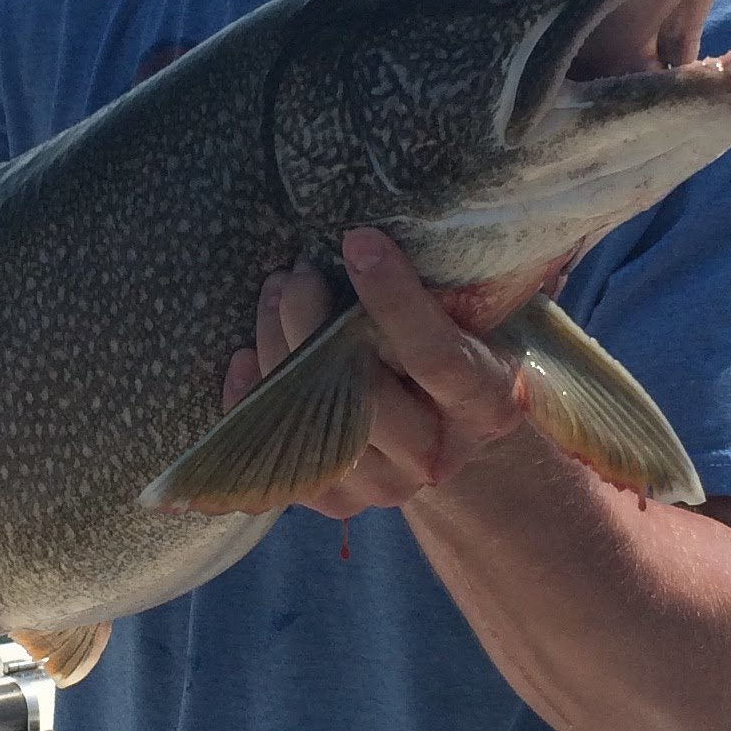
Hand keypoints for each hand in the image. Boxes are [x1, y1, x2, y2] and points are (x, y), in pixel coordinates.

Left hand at [219, 228, 529, 517]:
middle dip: (313, 323)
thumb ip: (445, 284)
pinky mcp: (340, 504)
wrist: (452, 422)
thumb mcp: (471, 313)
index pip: (437, 357)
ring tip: (272, 295)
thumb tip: (379, 226)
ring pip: (315, 426)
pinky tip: (246, 361)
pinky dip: (253, 409)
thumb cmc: (460, 342)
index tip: (357, 240)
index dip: (395, 299)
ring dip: (280, 353)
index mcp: (485, 404)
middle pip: (363, 395)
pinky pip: (282, 464)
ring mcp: (385, 486)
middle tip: (293, 271)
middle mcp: (437, 455)